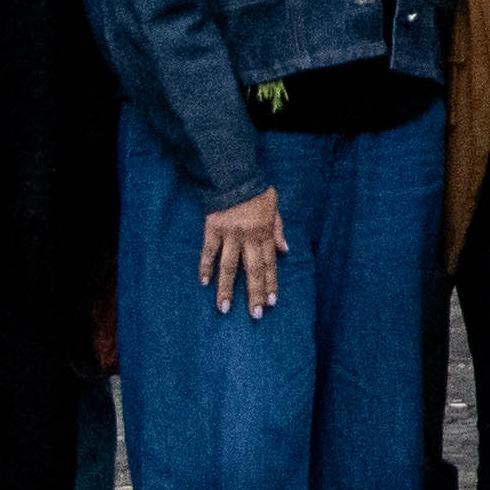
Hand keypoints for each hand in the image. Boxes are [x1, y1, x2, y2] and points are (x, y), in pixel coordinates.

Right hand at [200, 188, 287, 315]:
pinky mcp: (212, 229)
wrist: (233, 174)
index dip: (270, 284)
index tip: (271, 303)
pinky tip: (204, 283)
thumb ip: (278, 229)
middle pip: (252, 270)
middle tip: (255, 315)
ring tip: (224, 309)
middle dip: (254, 294)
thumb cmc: (256, 191)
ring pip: (228, 266)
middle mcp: (248, 237)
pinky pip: (208, 251)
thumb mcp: (274, 207)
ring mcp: (229, 234)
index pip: (269, 264)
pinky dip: (205, 267)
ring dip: (226, 288)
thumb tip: (285, 250)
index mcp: (265, 233)